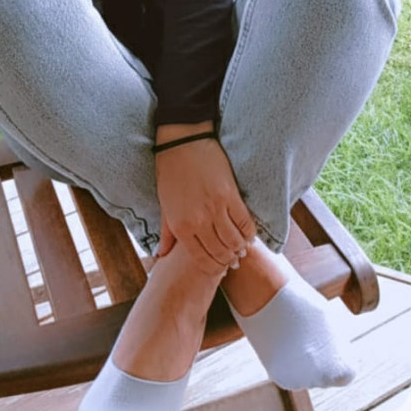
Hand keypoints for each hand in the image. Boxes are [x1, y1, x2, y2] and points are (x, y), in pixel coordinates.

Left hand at [154, 138, 256, 276]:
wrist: (182, 142)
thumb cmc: (170, 172)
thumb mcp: (164, 205)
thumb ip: (167, 233)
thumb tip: (161, 256)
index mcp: (181, 227)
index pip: (202, 261)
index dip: (214, 268)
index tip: (220, 268)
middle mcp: (198, 222)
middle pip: (221, 254)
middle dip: (228, 260)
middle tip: (233, 259)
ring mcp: (216, 209)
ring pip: (235, 242)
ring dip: (240, 249)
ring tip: (241, 248)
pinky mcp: (230, 196)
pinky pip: (246, 223)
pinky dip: (249, 233)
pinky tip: (249, 234)